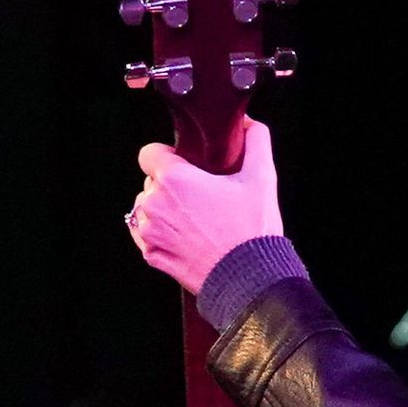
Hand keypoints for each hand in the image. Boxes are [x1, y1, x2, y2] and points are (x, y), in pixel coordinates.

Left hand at [126, 121, 282, 292]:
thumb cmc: (253, 232)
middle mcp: (155, 204)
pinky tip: (183, 238)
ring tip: (192, 221)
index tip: (184, 167)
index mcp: (174, 179)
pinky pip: (145, 237)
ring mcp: (150, 233)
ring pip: (146, 209)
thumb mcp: (262, 178)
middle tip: (199, 199)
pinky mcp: (153, 256)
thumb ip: (256, 141)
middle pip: (151, 182)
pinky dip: (160, 235)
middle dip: (170, 187)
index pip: (149, 153)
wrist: (250, 281)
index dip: (167, 156)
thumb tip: (250, 126)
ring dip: (163, 211)